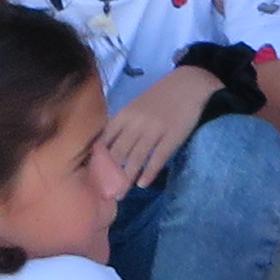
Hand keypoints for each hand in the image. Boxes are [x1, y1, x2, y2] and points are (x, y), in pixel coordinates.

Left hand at [95, 64, 214, 191]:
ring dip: (127, 178)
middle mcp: (136, 123)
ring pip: (136, 158)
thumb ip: (122, 124)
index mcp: (124, 115)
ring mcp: (154, 130)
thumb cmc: (160, 97)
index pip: (104, 140)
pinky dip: (149, 172)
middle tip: (103, 193)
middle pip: (118, 152)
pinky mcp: (172, 137)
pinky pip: (158, 158)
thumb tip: (106, 147)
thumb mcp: (135, 106)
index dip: (96, 159)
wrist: (189, 84)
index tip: (91, 176)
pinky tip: (143, 184)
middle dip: (109, 174)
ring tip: (120, 194)